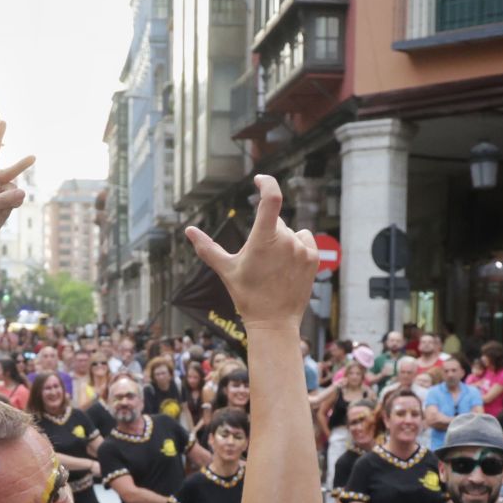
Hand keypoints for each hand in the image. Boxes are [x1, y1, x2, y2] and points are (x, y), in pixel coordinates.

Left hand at [0, 122, 35, 245]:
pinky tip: (7, 210)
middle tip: (34, 157)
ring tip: (3, 207)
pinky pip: (18, 198)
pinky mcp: (7, 202)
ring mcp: (1, 192)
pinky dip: (15, 203)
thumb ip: (5, 200)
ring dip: (13, 197)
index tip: (4, 121)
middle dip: (22, 165)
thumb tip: (23, 193)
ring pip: (16, 188)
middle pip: (11, 170)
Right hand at [183, 175, 315, 326]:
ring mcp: (302, 249)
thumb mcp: (226, 270)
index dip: (266, 183)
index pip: (271, 198)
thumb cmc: (247, 296)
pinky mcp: (314, 257)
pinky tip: (287, 266)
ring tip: (274, 267)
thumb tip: (188, 231)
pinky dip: (296, 247)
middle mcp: (286, 240)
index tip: (258, 180)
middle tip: (259, 261)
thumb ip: (207, 248)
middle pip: (275, 222)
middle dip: (266, 233)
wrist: (274, 323)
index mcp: (263, 239)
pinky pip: (304, 239)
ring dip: (282, 241)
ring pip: (290, 232)